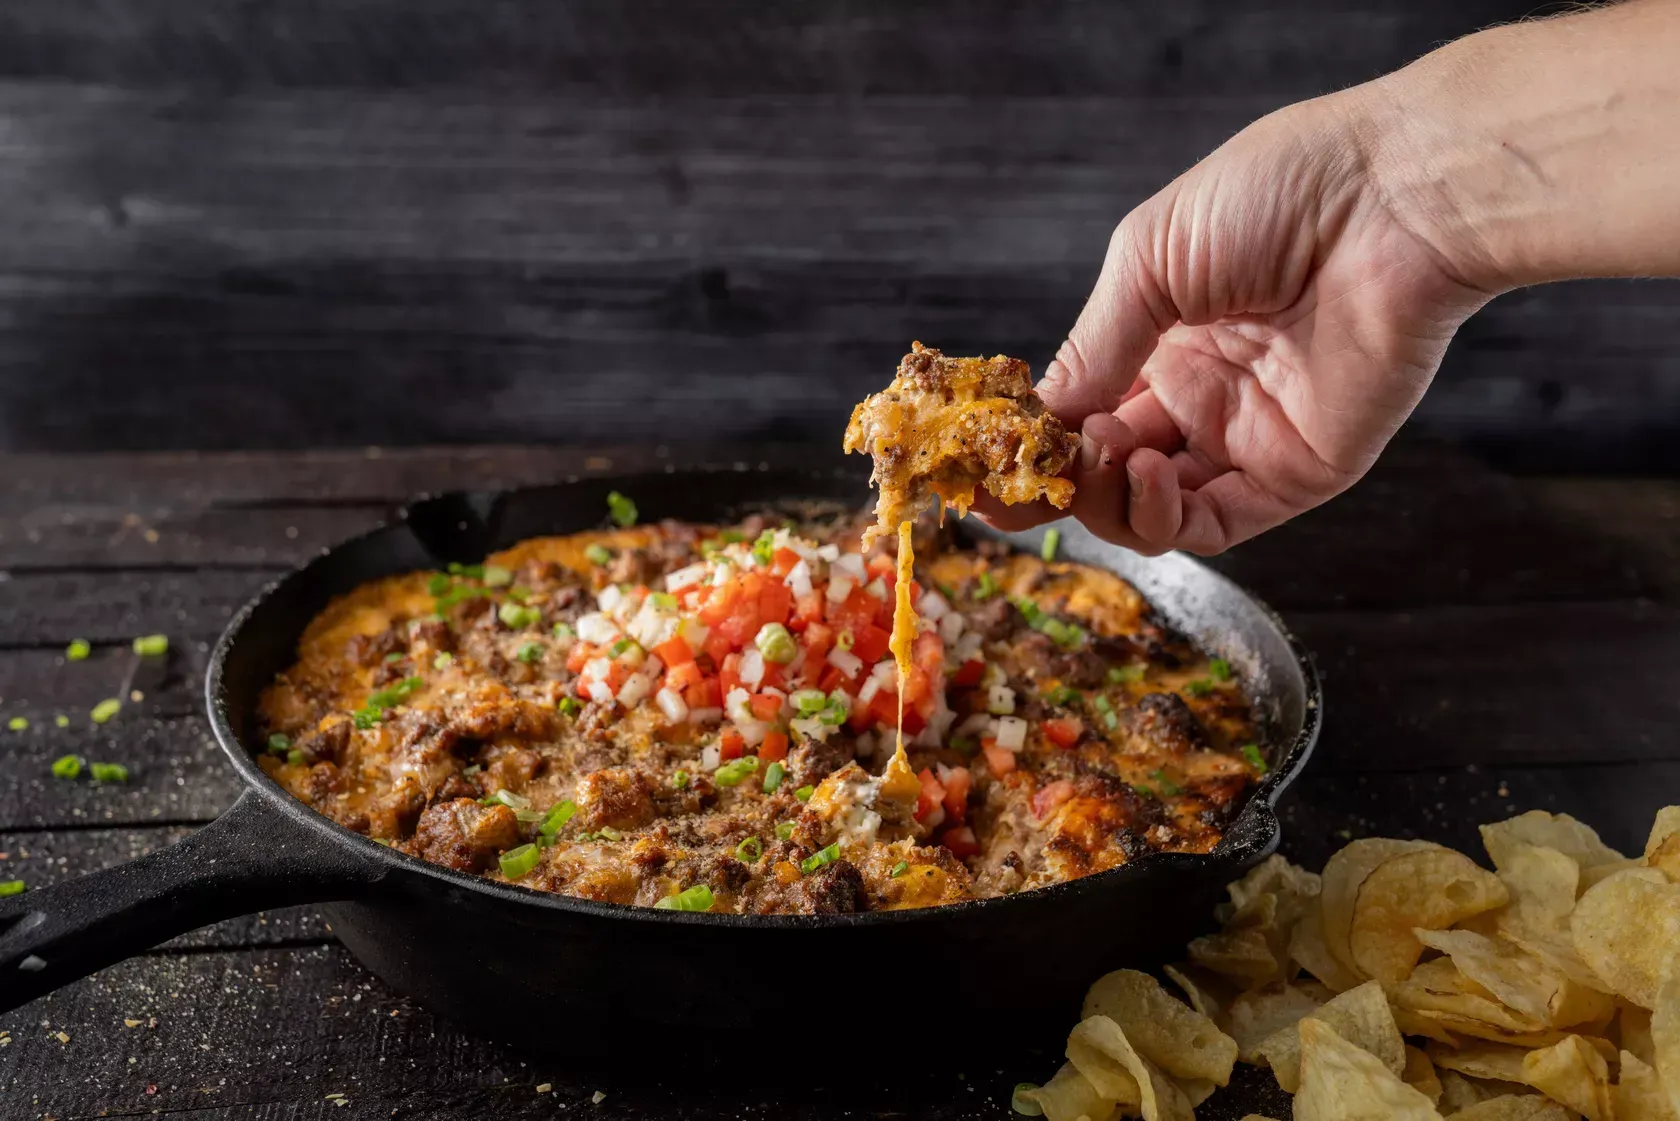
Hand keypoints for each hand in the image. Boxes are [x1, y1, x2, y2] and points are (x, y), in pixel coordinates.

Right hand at [976, 91, 1492, 554]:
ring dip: (1105, 499)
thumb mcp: (1150, 259)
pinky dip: (1162, 517)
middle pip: (1106, 467)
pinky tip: (1143, 474)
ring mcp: (1245, 437)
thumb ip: (1093, 346)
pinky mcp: (1295, 473)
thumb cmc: (1278, 195)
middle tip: (1021, 480)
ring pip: (1150, 507)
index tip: (981, 460)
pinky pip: (1211, 522)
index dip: (1033, 438)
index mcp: (1162, 335)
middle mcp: (1200, 393)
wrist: (1394, 200)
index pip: (1081, 409)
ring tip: (1099, 461)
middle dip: (1056, 479)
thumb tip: (1039, 418)